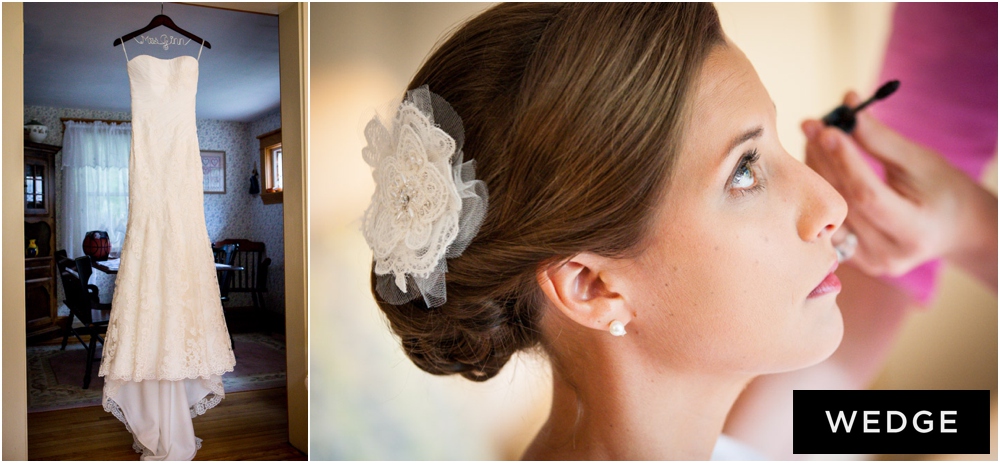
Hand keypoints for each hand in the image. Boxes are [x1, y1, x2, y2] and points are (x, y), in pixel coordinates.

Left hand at [802, 92, 996, 285]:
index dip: (846, 162)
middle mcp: (889, 254)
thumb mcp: (920, 161)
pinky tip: (814, 167)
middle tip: (811, 125)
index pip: (869, 196)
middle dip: (824, 160)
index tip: (827, 129)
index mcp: (915, 231)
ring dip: (815, 174)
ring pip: (829, 212)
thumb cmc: (940, 189)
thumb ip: (880, 139)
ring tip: (813, 141)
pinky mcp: (854, 261)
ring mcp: (868, 262)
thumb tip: (847, 103)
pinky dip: (819, 193)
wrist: (953, 228)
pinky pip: (827, 223)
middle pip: (843, 202)